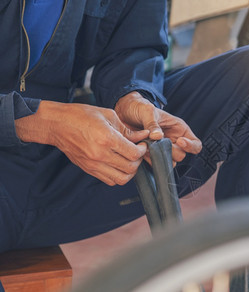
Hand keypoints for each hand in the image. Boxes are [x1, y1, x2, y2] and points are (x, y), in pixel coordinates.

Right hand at [15, 101, 149, 185]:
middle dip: (138, 161)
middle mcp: (100, 154)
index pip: (133, 154)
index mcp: (106, 139)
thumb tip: (143, 135)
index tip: (142, 145)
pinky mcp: (88, 169)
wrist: (56, 124)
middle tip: (137, 152)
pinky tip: (118, 164)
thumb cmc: (80, 116)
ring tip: (129, 160)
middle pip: (130, 169)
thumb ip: (127, 129)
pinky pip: (109, 180)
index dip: (142, 150)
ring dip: (130, 171)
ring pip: (121, 179)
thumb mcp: (107, 115)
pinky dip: (118, 175)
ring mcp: (93, 164)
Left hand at [115, 92, 201, 164]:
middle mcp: (173, 141)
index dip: (191, 146)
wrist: (123, 112)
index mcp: (179, 129)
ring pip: (168, 162)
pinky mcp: (150, 155)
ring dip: (159, 157)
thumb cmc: (139, 107)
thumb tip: (158, 137)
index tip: (180, 141)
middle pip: (181, 155)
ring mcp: (162, 149)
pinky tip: (142, 151)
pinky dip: (148, 160)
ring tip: (147, 146)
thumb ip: (153, 123)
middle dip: (170, 151)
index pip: (196, 144)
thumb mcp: (147, 111)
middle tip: (158, 144)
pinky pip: (154, 164)